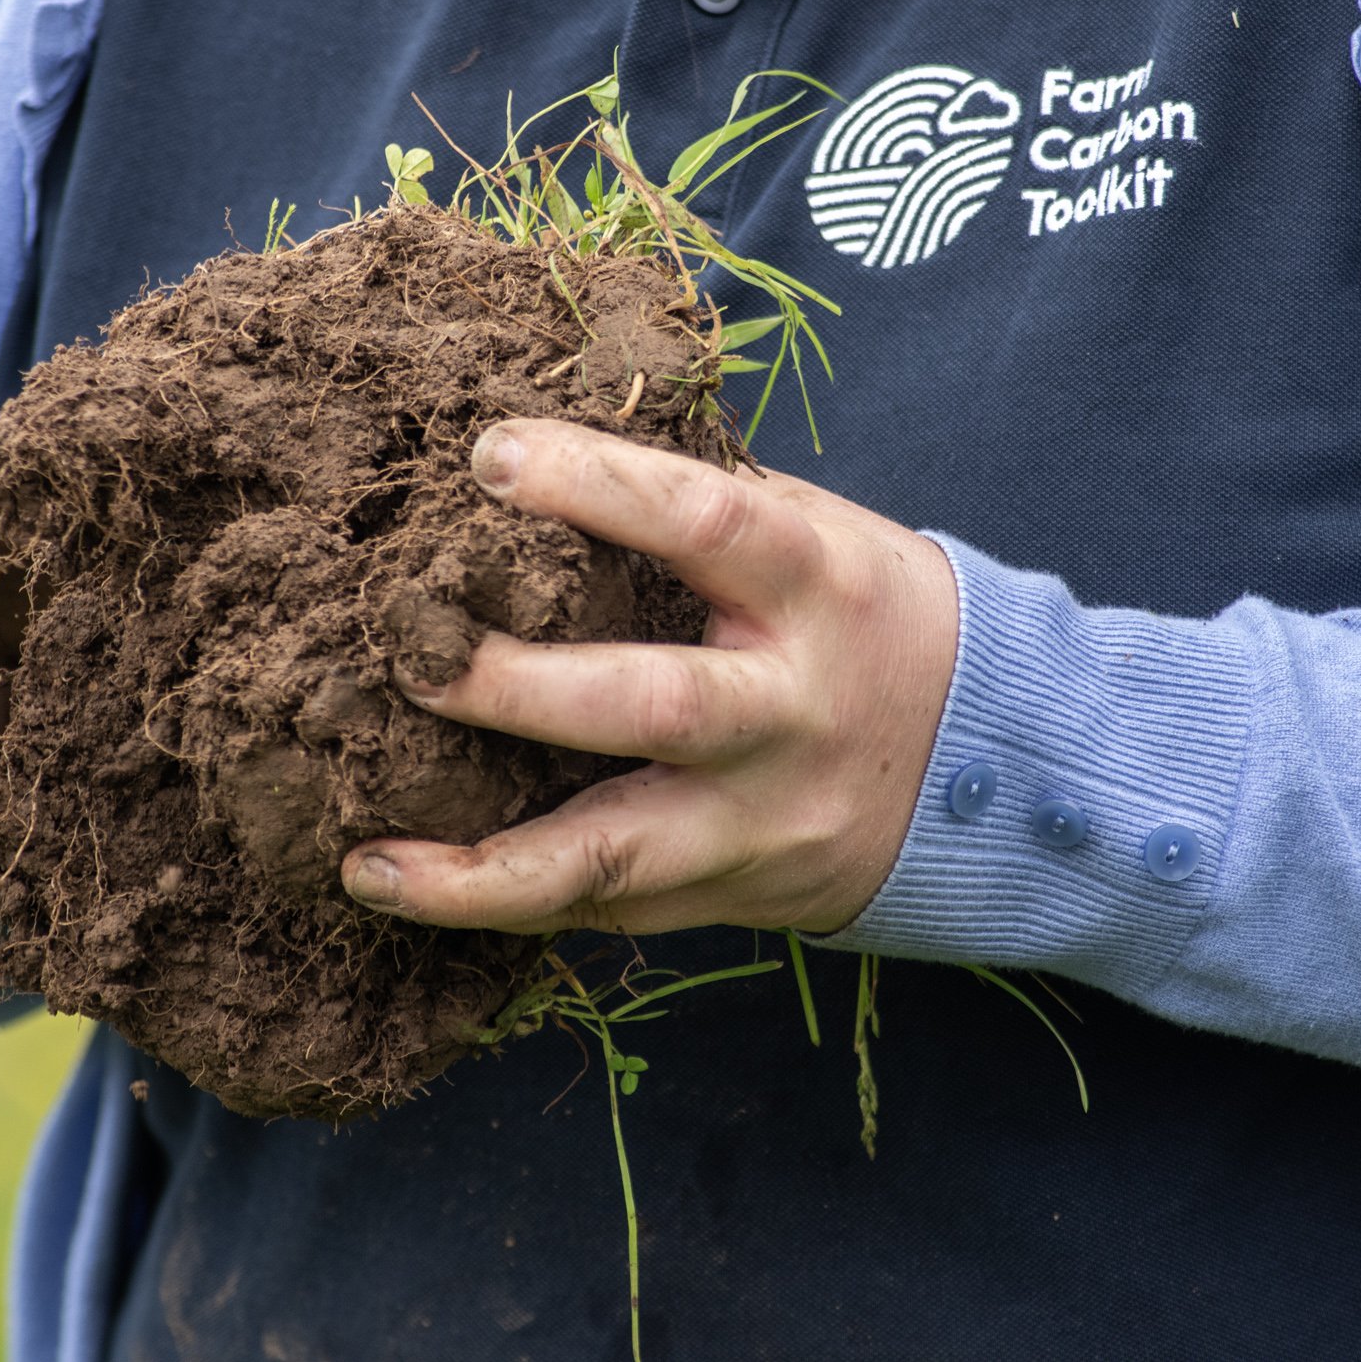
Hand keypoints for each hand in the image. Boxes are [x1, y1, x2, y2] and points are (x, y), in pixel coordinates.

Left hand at [340, 419, 957, 936]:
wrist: (994, 772)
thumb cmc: (871, 617)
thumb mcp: (820, 534)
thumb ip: (706, 505)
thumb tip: (551, 452)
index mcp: (815, 585)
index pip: (703, 520)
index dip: (598, 484)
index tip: (489, 456)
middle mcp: (792, 708)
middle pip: (651, 704)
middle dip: (518, 687)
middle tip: (407, 660)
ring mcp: (768, 818)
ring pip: (618, 856)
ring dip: (481, 871)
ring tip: (366, 866)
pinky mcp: (743, 893)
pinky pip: (618, 908)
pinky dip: (516, 900)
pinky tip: (423, 890)